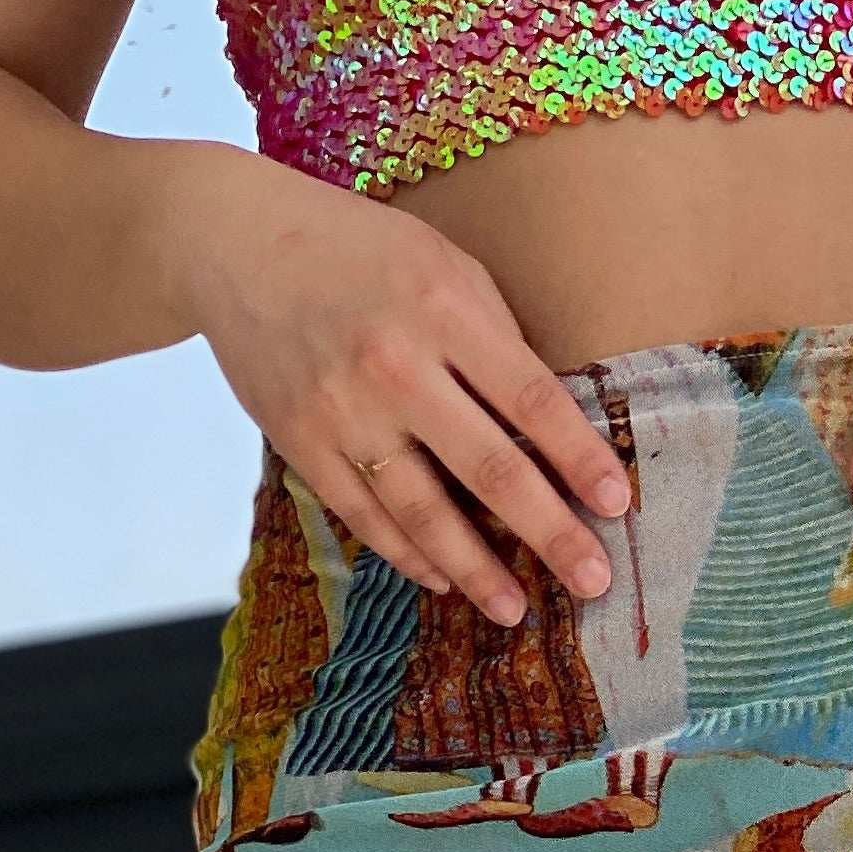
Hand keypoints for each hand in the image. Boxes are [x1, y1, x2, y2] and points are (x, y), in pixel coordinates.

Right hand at [183, 152, 630, 625]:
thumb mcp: (438, 263)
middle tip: (593, 581)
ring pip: (423, 512)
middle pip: (489, 468)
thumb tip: (547, 423)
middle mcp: (395, 364)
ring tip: (514, 610)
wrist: (234, 241)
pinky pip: (366, 517)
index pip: (530, 399)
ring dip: (475, 569)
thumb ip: (492, 336)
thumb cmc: (358, 251)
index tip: (618, 504)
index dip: (578, 457)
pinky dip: (408, 555)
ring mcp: (343, 410)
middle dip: (549, 533)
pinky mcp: (301, 442)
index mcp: (443, 308)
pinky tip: (444, 581)